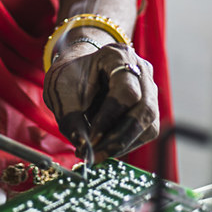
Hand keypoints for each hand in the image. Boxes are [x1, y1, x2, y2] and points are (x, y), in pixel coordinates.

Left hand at [43, 41, 158, 163]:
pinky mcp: (149, 108)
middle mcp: (140, 69)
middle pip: (144, 109)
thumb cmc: (69, 78)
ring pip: (148, 124)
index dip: (110, 118)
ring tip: (97, 153)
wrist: (76, 72)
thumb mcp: (62, 95)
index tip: (92, 139)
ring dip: (123, 143)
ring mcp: (149, 88)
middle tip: (96, 155)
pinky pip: (145, 131)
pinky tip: (106, 147)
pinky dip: (125, 143)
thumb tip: (85, 150)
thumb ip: (71, 121)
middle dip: (119, 137)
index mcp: (118, 56)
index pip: (126, 91)